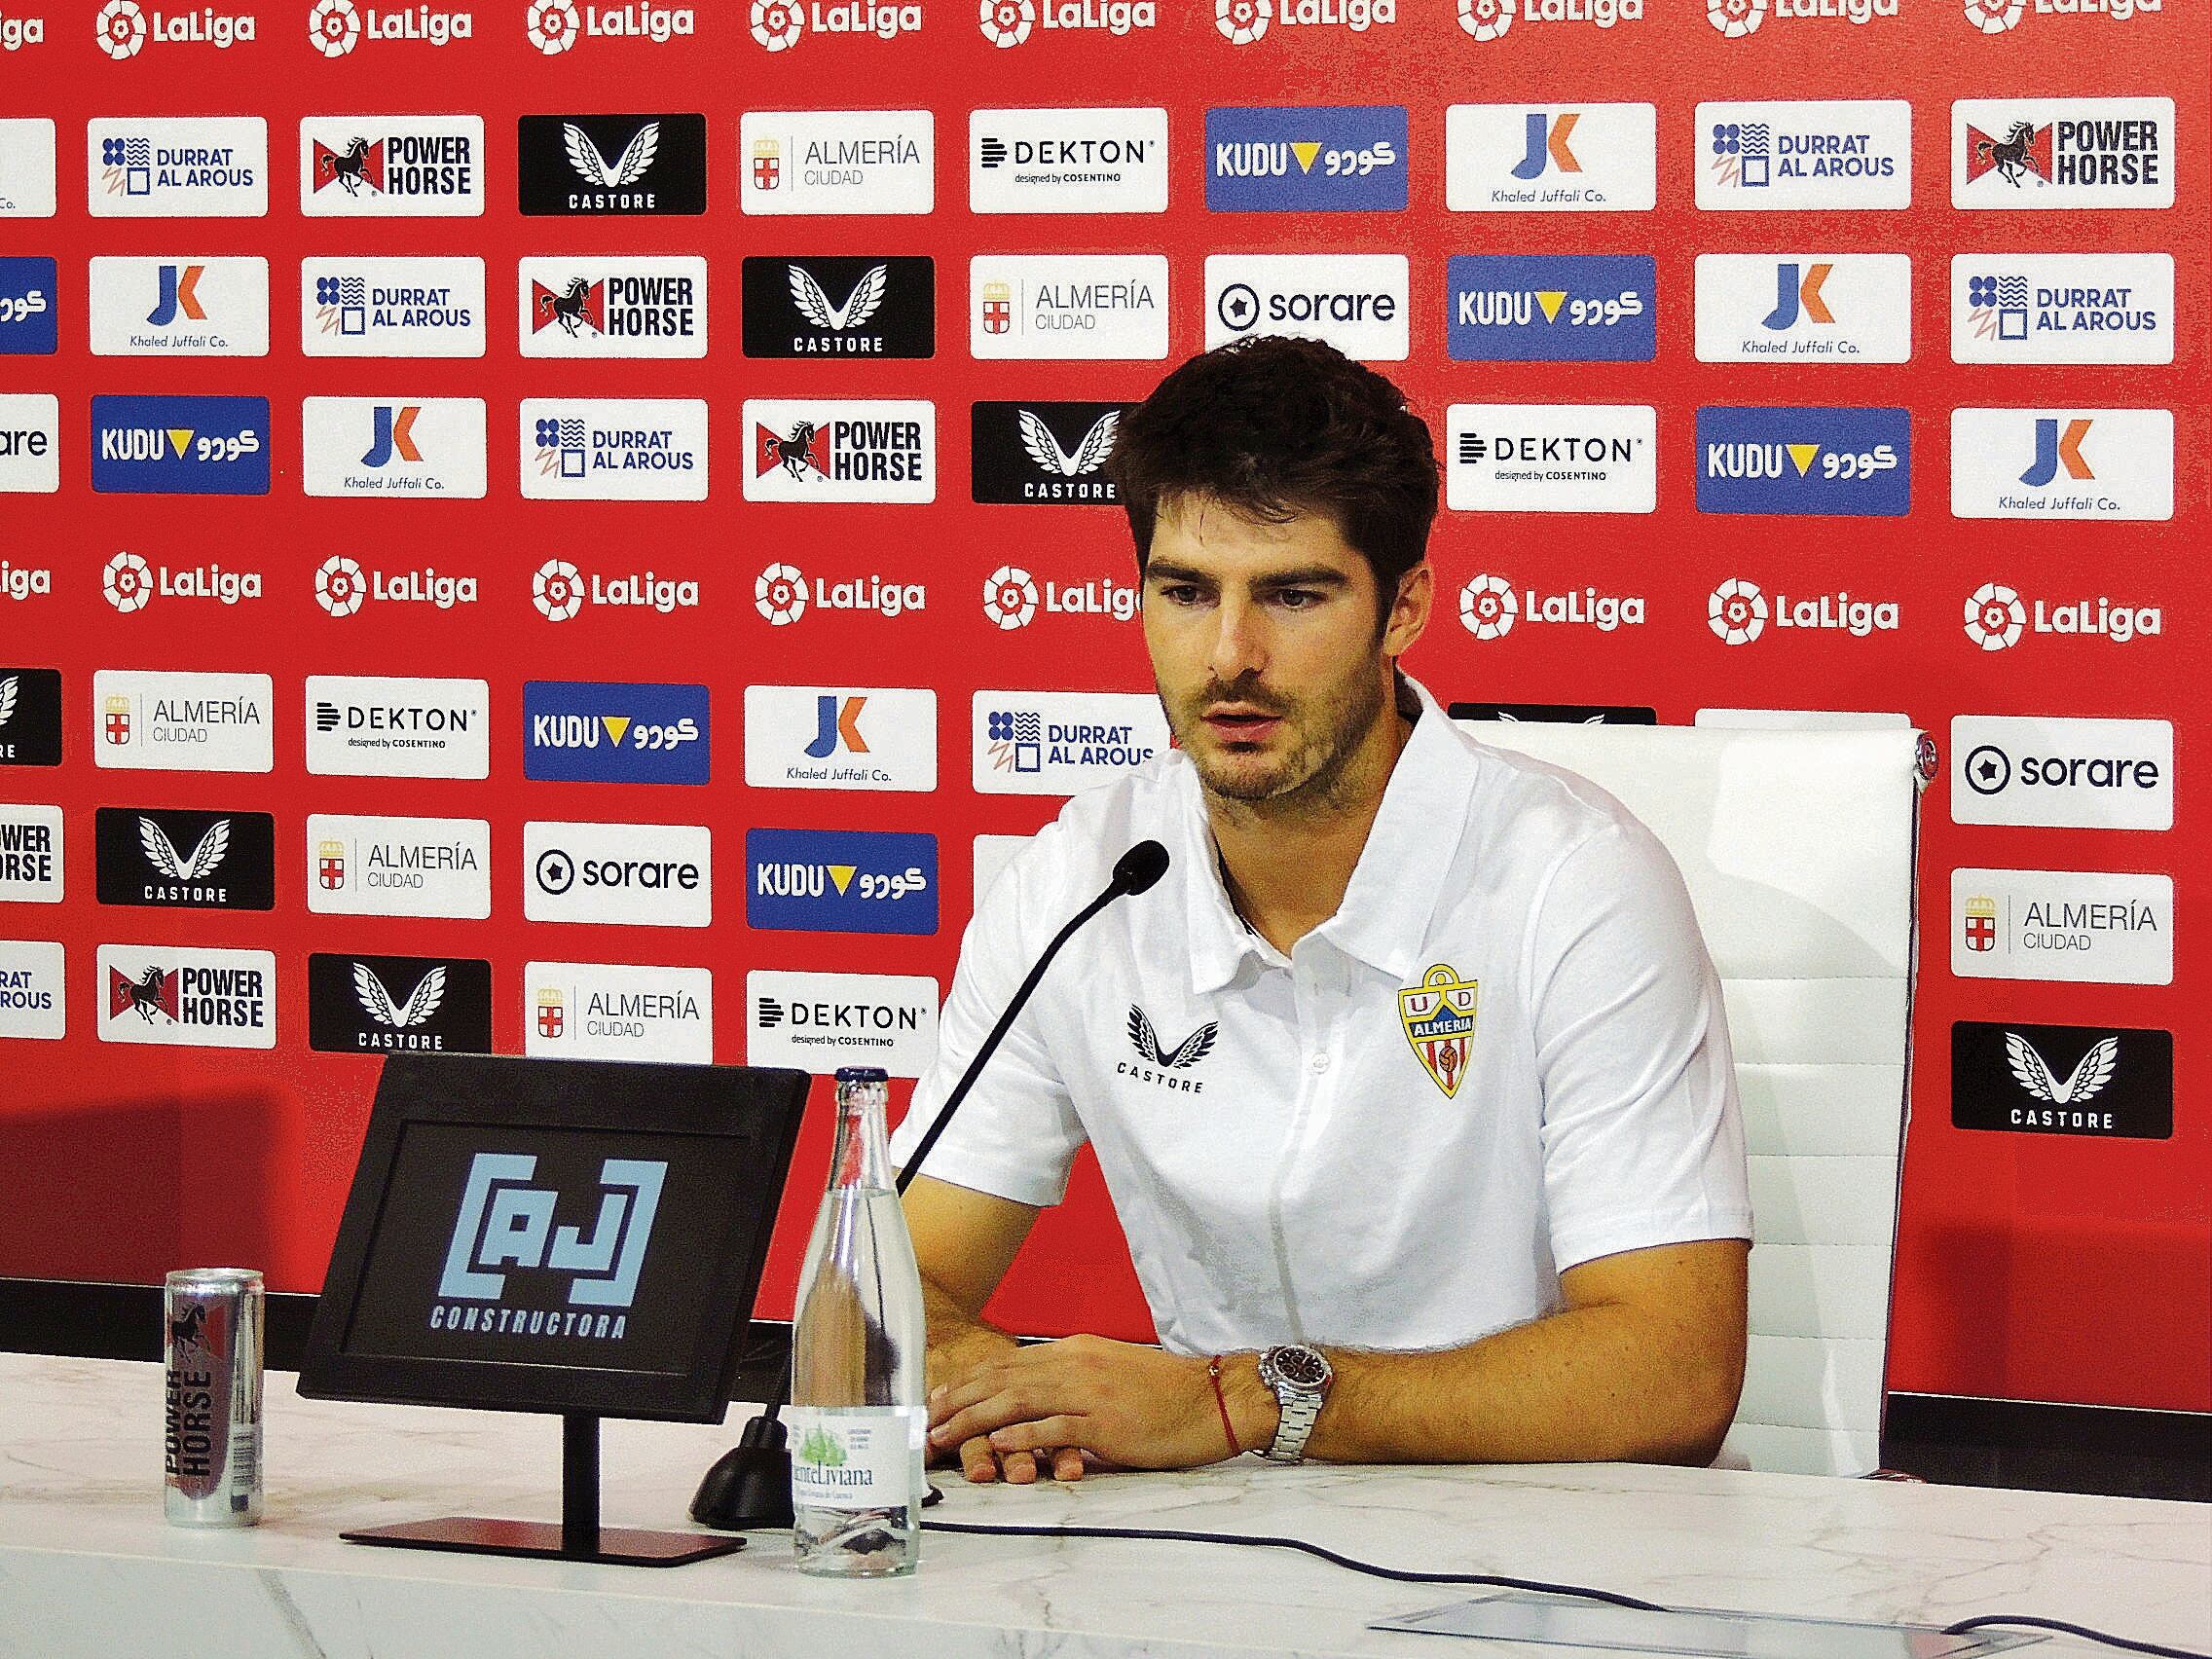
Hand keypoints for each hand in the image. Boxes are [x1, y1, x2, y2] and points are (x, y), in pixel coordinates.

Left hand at [927, 1335, 1236, 1471]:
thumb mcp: (1110, 1369)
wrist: (1213, 1399)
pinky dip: (1020, 1437)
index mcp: (1075, 1351)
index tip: (940, 1395)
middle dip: (958, 1399)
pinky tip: (995, 1447)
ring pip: (1018, 1400)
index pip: (1008, 1361)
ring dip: (974, 1418)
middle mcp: (1076, 1364)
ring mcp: (1089, 1392)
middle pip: (1002, 1377)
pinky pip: (1053, 1428)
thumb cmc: (1164, 1392)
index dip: (968, 1379)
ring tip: (945, 1435)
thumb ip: (1072, 1376)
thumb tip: (1037, 1390)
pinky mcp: (1104, 1422)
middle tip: (926, 1418)